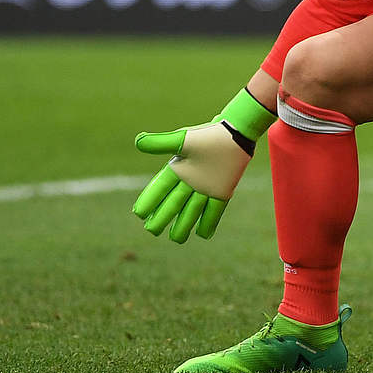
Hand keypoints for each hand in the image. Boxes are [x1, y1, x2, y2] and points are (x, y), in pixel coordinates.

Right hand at [132, 118, 254, 242]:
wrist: (235, 134)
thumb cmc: (208, 135)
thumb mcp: (183, 139)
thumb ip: (161, 143)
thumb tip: (138, 142)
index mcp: (178, 169)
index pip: (159, 189)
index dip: (149, 200)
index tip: (138, 213)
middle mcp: (190, 181)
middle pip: (173, 203)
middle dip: (162, 217)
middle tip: (152, 230)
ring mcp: (206, 188)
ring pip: (192, 211)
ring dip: (184, 225)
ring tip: (176, 239)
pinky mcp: (222, 191)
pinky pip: (214, 211)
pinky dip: (209, 222)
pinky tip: (204, 235)